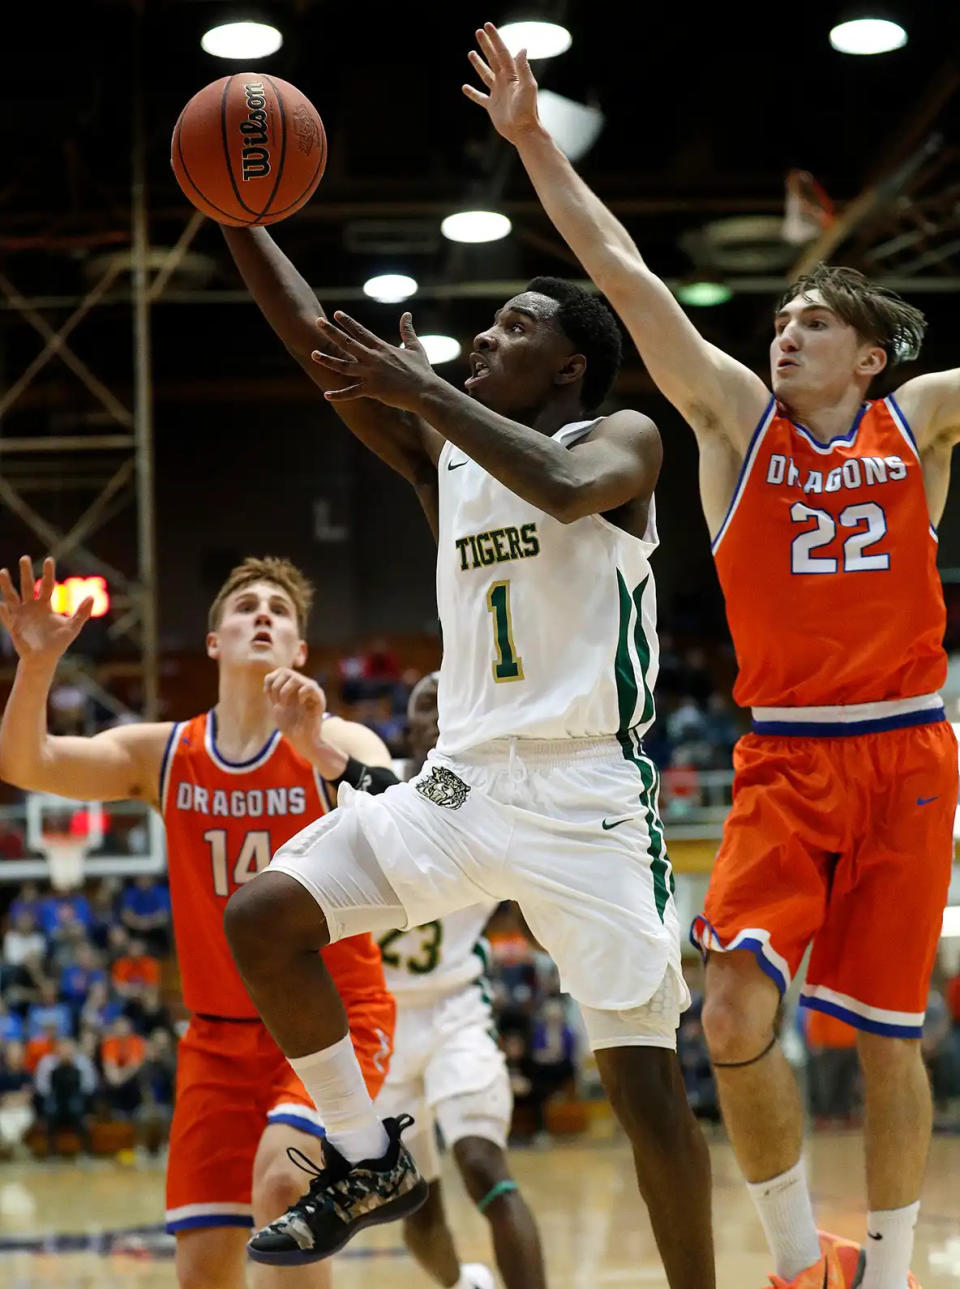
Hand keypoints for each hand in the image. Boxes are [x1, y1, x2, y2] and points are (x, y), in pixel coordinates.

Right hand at [0, 556, 92, 668]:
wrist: (45, 659)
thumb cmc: (58, 642)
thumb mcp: (73, 627)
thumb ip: (82, 612)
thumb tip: (92, 596)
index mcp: (45, 605)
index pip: (47, 585)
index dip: (48, 573)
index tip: (50, 559)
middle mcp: (31, 606)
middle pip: (28, 586)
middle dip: (26, 572)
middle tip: (24, 558)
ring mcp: (21, 615)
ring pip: (12, 596)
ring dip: (7, 585)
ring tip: (3, 571)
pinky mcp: (14, 626)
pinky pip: (7, 617)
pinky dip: (4, 610)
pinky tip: (1, 603)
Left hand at [264, 668, 341, 773]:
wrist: (301, 741)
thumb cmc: (290, 725)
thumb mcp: (277, 705)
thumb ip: (273, 691)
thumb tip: (268, 677)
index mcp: (295, 686)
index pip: (281, 671)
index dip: (271, 680)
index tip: (268, 694)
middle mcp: (304, 685)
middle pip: (286, 672)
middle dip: (276, 687)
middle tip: (278, 702)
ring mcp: (312, 691)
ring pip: (295, 678)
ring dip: (285, 692)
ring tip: (286, 705)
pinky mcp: (319, 699)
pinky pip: (309, 687)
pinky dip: (300, 695)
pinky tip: (299, 704)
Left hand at [310, 312, 434, 409]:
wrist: (425, 391)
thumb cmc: (422, 371)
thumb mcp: (416, 347)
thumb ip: (407, 331)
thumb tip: (407, 315)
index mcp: (382, 348)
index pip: (361, 331)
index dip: (348, 322)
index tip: (336, 314)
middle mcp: (373, 358)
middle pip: (347, 343)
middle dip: (331, 332)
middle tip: (317, 322)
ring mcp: (371, 374)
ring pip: (343, 366)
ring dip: (327, 360)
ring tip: (313, 354)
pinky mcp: (372, 390)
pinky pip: (351, 393)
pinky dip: (339, 395)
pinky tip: (326, 395)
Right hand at [463, 22, 541, 144]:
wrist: (523, 131)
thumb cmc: (528, 110)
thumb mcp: (528, 86)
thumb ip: (523, 68)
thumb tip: (522, 48)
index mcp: (512, 75)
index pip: (502, 52)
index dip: (495, 39)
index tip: (487, 27)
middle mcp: (504, 81)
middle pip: (493, 58)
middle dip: (486, 45)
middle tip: (478, 32)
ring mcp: (497, 93)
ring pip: (485, 74)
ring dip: (478, 64)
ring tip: (471, 53)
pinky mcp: (492, 106)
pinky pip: (480, 97)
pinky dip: (472, 93)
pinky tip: (465, 87)